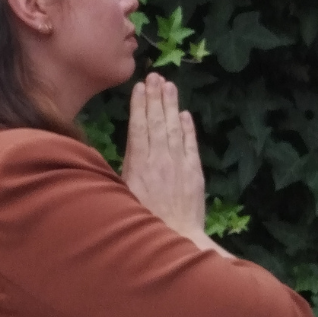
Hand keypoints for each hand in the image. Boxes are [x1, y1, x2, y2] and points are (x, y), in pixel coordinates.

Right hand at [120, 72, 203, 228]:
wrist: (173, 240)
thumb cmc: (141, 223)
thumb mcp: (123, 197)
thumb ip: (126, 171)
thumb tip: (127, 151)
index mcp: (138, 165)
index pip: (139, 127)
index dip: (140, 105)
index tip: (140, 87)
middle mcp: (159, 159)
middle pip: (156, 122)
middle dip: (155, 97)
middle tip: (155, 76)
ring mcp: (178, 164)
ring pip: (173, 128)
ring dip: (170, 105)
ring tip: (168, 86)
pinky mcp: (194, 173)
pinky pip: (190, 144)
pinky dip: (187, 128)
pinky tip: (183, 114)